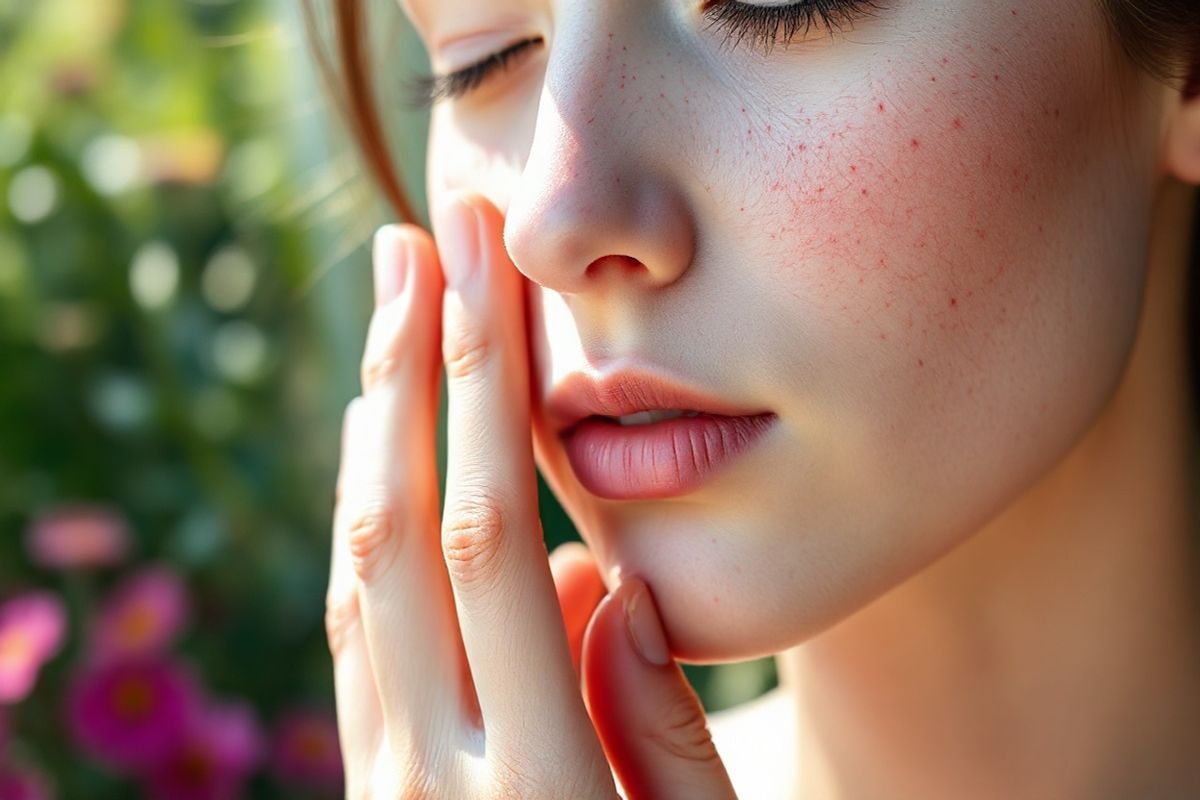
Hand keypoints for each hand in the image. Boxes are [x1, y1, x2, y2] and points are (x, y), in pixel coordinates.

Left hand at [326, 192, 740, 798]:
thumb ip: (666, 740)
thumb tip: (602, 580)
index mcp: (536, 784)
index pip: (491, 541)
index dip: (484, 396)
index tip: (487, 274)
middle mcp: (434, 773)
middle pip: (401, 528)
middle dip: (414, 368)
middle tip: (421, 236)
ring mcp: (388, 782)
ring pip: (356, 570)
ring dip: (372, 427)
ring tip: (397, 313)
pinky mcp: (375, 786)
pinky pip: (356, 628)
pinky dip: (364, 519)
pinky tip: (382, 452)